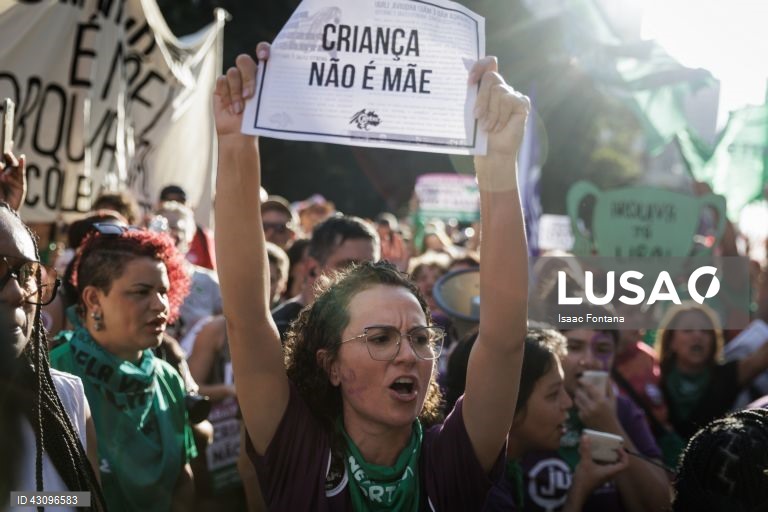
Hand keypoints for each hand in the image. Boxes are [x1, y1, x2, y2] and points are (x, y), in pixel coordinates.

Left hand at [0, 151, 25, 210]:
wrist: (4, 208)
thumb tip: (0, 164)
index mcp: (0, 172)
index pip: (1, 159)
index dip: (3, 148)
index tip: (8, 140)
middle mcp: (6, 173)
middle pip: (6, 160)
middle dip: (5, 155)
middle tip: (4, 152)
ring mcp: (14, 177)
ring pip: (12, 165)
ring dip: (9, 163)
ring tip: (5, 167)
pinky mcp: (20, 182)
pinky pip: (21, 171)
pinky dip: (21, 164)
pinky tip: (21, 158)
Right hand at [213, 42, 270, 138]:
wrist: (240, 133)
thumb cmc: (257, 120)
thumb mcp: (267, 105)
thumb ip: (268, 91)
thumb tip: (279, 83)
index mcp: (263, 73)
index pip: (263, 52)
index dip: (263, 49)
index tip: (264, 56)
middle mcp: (248, 73)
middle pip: (244, 60)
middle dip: (247, 77)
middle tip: (250, 95)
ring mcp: (234, 79)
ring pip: (233, 73)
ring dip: (236, 92)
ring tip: (240, 110)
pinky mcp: (222, 86)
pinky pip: (222, 81)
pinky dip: (227, 94)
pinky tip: (231, 107)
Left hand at [469, 57, 529, 187]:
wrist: (491, 152)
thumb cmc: (478, 133)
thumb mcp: (471, 111)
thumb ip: (472, 94)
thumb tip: (469, 80)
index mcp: (487, 87)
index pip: (488, 64)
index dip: (479, 66)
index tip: (470, 81)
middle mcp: (501, 87)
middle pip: (491, 78)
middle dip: (481, 97)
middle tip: (477, 115)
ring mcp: (512, 94)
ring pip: (498, 91)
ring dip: (490, 112)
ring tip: (488, 127)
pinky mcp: (521, 103)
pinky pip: (508, 100)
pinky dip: (500, 116)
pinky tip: (499, 127)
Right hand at [571, 435, 628, 496]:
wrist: (578, 492)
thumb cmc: (585, 479)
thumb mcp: (585, 462)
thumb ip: (586, 449)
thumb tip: (585, 436)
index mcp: (610, 471)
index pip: (624, 464)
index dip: (624, 455)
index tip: (617, 447)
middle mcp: (609, 474)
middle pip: (618, 464)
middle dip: (615, 454)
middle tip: (609, 446)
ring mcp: (603, 476)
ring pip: (610, 465)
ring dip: (607, 456)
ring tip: (601, 448)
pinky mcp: (597, 476)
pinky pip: (603, 466)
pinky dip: (600, 459)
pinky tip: (592, 454)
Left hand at [574, 377, 619, 431]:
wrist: (609, 429)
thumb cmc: (611, 413)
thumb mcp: (613, 400)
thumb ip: (609, 388)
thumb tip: (608, 377)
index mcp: (600, 401)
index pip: (589, 387)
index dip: (583, 382)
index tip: (580, 379)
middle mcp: (592, 406)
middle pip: (579, 393)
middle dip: (579, 390)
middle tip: (580, 388)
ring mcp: (586, 413)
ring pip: (577, 400)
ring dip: (578, 397)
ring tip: (582, 396)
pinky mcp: (582, 418)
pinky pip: (578, 408)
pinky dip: (580, 406)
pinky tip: (584, 406)